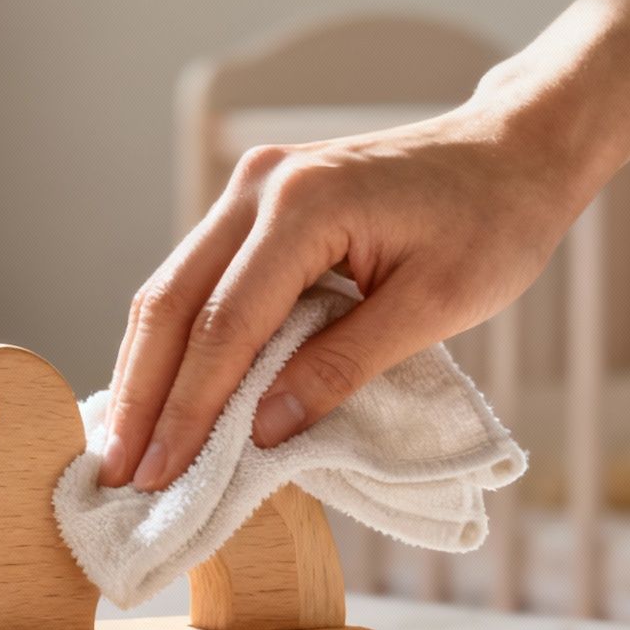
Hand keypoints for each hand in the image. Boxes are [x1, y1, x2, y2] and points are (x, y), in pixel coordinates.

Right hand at [100, 96, 607, 489]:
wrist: (513, 152)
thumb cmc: (494, 225)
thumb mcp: (435, 307)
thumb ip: (343, 367)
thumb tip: (261, 431)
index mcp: (304, 204)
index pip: (225, 323)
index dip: (188, 408)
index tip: (159, 476)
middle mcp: (260, 186)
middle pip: (173, 302)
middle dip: (141, 396)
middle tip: (116, 476)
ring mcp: (251, 189)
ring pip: (172, 291)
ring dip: (145, 374)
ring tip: (124, 449)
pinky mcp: (256, 205)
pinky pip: (198, 282)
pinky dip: (176, 345)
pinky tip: (160, 396)